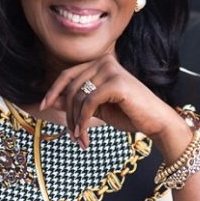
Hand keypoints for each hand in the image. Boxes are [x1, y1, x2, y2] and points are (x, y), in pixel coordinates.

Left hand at [40, 54, 189, 150]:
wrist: (155, 122)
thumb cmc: (129, 114)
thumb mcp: (97, 108)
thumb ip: (78, 101)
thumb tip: (53, 100)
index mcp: (100, 63)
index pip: (68, 74)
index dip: (53, 90)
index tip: (44, 106)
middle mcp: (105, 61)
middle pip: (71, 87)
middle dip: (68, 114)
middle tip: (72, 135)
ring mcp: (111, 70)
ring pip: (79, 96)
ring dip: (76, 122)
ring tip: (80, 139)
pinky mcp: (116, 83)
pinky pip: (89, 102)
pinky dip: (83, 121)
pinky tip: (84, 135)